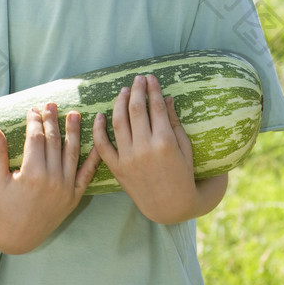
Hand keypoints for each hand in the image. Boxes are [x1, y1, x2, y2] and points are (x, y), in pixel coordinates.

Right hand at [0, 104, 100, 253]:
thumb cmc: (2, 207)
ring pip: (72, 153)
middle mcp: (52, 180)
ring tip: (74, 114)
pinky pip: (86, 175)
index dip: (34, 121)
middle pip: (54, 141)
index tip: (33, 109)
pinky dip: (93, 159)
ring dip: (73, 132)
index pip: (36, 138)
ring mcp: (65, 189)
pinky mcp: (73, 198)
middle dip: (52, 121)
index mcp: (32, 174)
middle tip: (51, 105)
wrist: (16, 238)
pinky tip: (97, 143)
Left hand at [92, 74, 227, 223]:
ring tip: (123, 91)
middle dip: (136, 90)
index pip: (155, 107)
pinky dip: (98, 129)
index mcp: (165, 142)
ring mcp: (129, 158)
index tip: (151, 78)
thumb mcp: (185, 148)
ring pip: (118, 122)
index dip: (152, 90)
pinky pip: (103, 145)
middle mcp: (145, 148)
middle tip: (137, 79)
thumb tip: (166, 97)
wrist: (171, 206)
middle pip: (136, 110)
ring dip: (119, 103)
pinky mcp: (117, 169)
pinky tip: (100, 115)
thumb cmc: (183, 175)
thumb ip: (173, 122)